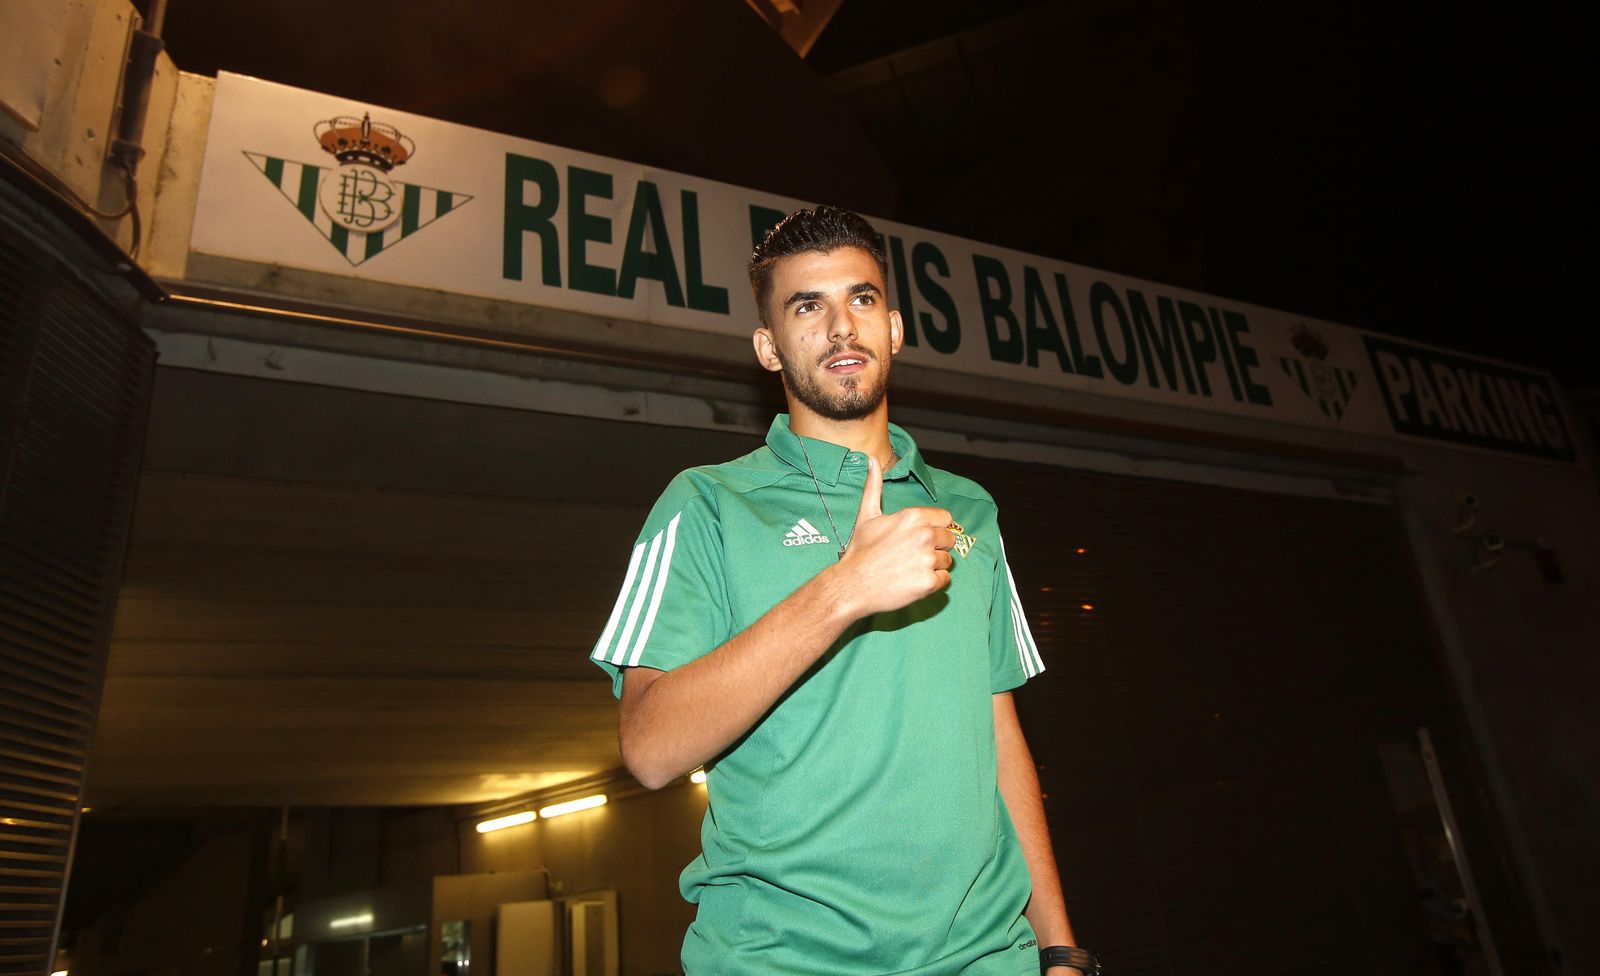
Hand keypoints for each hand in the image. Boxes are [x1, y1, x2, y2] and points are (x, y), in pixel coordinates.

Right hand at [835, 455, 953, 615]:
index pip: (946, 519)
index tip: (920, 538)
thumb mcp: (867, 515)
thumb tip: (871, 459)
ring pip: (947, 561)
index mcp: (913, 517)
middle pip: (949, 539)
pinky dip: (932, 582)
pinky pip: (944, 579)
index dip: (935, 528)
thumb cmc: (860, 550)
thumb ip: (874, 486)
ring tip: (910, 569)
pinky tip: (913, 581)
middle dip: (936, 547)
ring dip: (933, 566)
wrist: (852, 584)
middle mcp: (924, 535)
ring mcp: (927, 559)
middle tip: (913, 556)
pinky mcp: (928, 582)